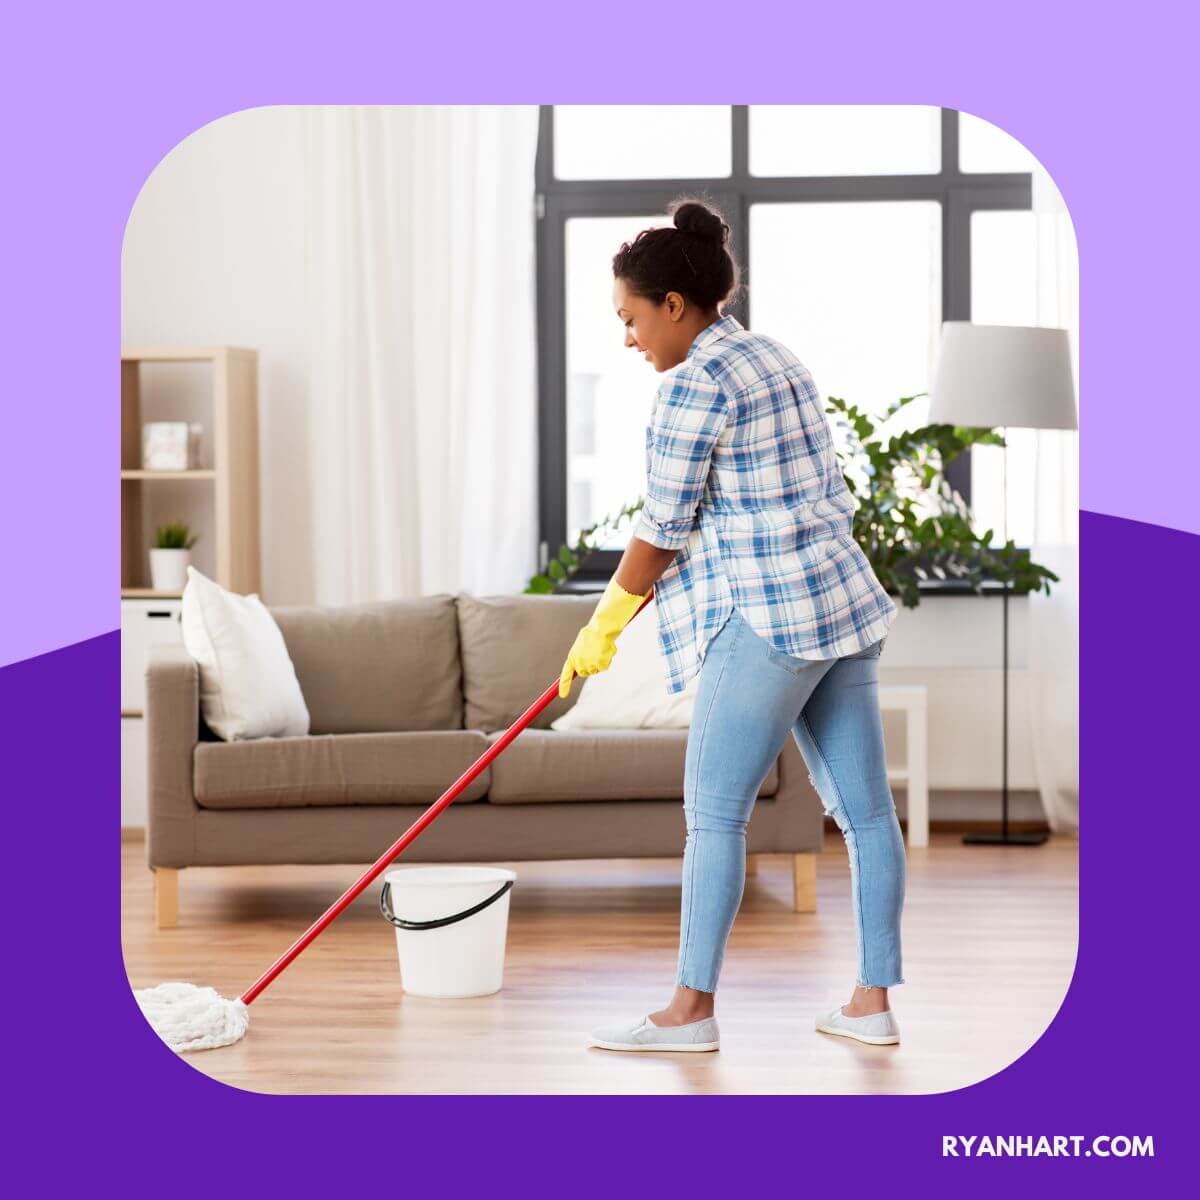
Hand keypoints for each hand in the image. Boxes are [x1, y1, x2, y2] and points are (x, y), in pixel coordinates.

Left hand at [558, 577, 647, 698]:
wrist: (602, 628)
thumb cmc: (592, 633)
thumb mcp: (581, 645)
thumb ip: (579, 656)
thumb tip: (578, 668)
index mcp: (572, 657)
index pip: (566, 674)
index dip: (564, 685)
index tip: (562, 695)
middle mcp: (579, 663)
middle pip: (584, 673)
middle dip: (589, 667)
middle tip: (594, 654)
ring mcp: (589, 665)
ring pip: (595, 670)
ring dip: (599, 662)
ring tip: (601, 649)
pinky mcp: (600, 665)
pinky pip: (604, 667)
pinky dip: (607, 661)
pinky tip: (606, 651)